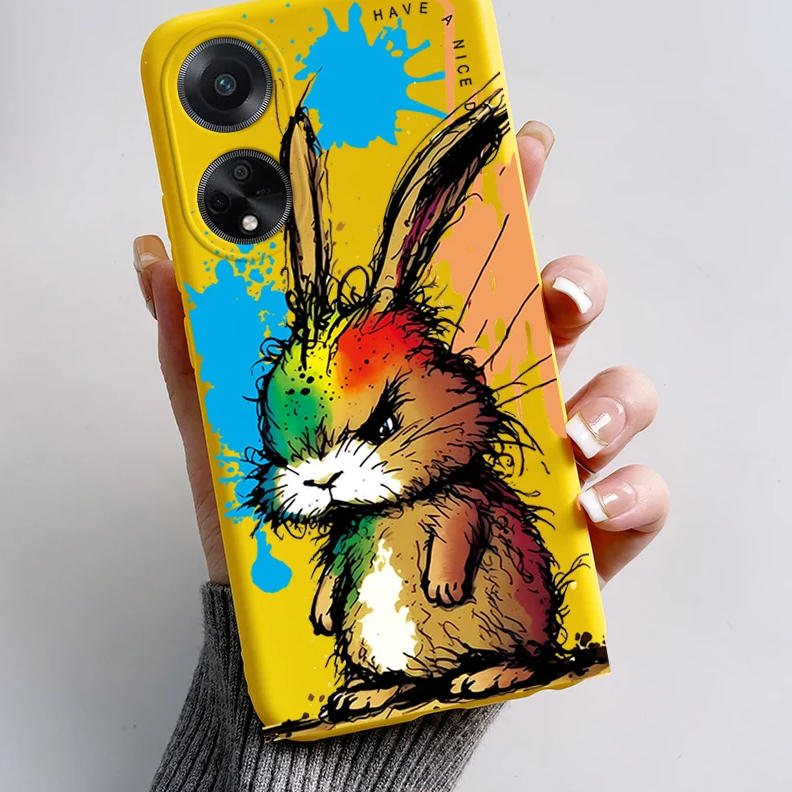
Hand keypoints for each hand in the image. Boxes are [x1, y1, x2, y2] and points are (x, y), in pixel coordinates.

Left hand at [133, 120, 667, 587]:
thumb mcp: (228, 432)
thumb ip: (197, 343)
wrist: (310, 647)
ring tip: (570, 431)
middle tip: (555, 296)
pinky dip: (629, 493)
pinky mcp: (575, 532)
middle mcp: (491, 394)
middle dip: (573, 284)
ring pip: (616, 393)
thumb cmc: (283, 532)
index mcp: (421, 360)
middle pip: (561, 310)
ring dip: (610, 396)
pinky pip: (635, 499)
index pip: (470, 262)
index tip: (522, 143)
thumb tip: (157, 251)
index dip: (506, 195)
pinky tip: (589, 504)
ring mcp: (541, 459)